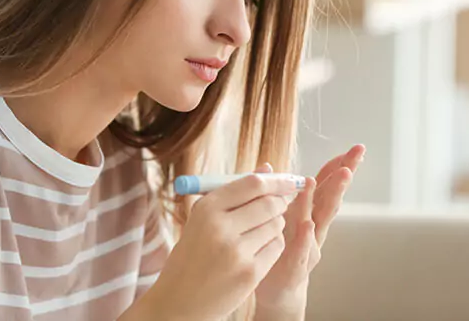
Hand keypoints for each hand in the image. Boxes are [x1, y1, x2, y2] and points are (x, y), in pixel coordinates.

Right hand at [134, 173, 298, 320]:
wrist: (179, 300)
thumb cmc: (193, 253)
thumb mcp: (203, 218)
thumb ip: (235, 192)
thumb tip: (268, 168)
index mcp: (207, 208)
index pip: (252, 184)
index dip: (276, 180)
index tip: (288, 180)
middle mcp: (221, 227)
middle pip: (269, 203)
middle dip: (279, 202)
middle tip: (278, 205)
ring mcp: (237, 252)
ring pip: (276, 225)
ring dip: (275, 224)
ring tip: (259, 231)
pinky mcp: (250, 273)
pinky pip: (277, 247)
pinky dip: (273, 244)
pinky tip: (257, 249)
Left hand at [254, 144, 365, 317]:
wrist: (277, 290)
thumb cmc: (278, 248)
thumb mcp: (276, 215)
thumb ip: (274, 192)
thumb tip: (267, 165)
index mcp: (309, 211)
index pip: (326, 185)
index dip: (338, 167)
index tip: (354, 149)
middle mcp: (315, 227)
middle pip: (331, 198)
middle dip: (343, 178)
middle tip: (354, 159)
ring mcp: (308, 245)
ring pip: (321, 219)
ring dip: (330, 197)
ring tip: (340, 177)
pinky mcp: (296, 264)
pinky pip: (302, 249)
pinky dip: (306, 237)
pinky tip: (308, 225)